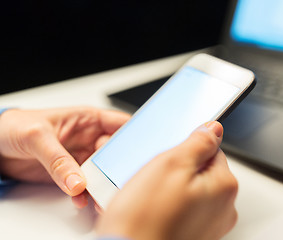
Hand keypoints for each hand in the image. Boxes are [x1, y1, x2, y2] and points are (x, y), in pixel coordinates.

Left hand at [0, 107, 129, 206]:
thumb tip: (76, 181)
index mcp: (88, 119)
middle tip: (119, 180)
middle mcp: (89, 138)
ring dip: (103, 185)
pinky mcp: (71, 173)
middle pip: (115, 153)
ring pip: (103, 172)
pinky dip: (86, 195)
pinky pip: (85, 186)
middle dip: (119, 167)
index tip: (140, 150)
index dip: (134, 136)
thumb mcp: (37, 136)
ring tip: (102, 197)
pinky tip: (81, 199)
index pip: (121, 125)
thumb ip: (58, 159)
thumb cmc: (15, 127)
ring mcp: (81, 157)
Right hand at [97, 121, 237, 239]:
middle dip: (179, 170)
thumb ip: (198, 143)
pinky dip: (170, 206)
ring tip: (153, 197)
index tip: (170, 159)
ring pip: (191, 189)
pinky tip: (154, 211)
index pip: (212, 150)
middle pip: (202, 171)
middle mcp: (224, 207)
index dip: (186, 150)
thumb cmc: (145, 217)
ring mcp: (211, 225)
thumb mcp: (170, 164)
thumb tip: (213, 128)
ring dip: (172, 188)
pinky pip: (184, 208)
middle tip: (157, 179)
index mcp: (224, 186)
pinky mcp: (195, 236)